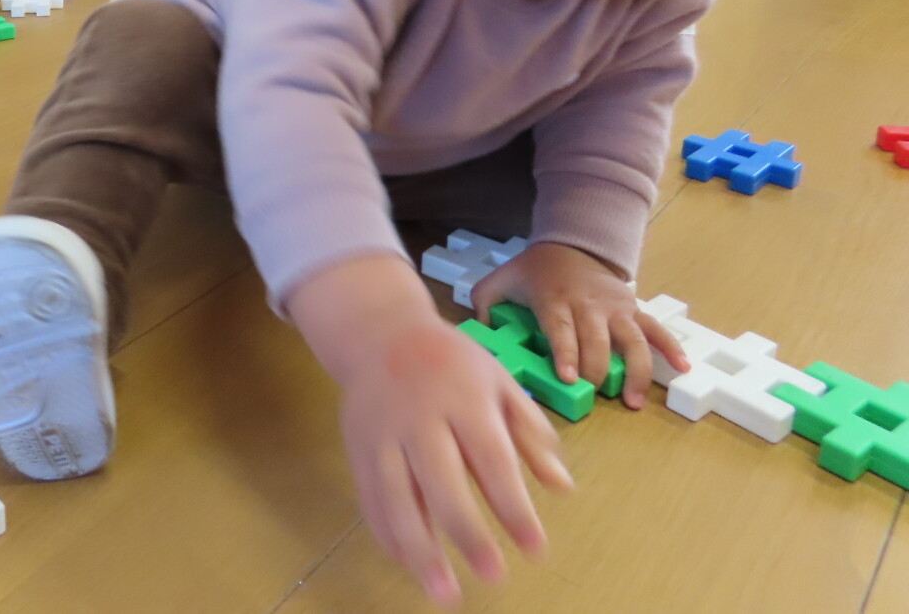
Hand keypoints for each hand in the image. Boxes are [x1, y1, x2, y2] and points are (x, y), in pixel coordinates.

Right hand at [291, 256, 571, 604]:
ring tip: (444, 593)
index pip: (491, 457)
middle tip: (493, 576)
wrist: (379, 332)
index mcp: (464, 397)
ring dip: (419, 547)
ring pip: (396, 495)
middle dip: (466, 531)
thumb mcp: (499, 382)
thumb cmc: (452, 362)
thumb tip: (563, 487)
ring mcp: (382, 433)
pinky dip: (387, 534)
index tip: (536, 548)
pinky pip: (369, 497)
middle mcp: (420, 416)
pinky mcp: (357, 447)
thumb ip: (530, 432)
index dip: (513, 505)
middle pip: (440, 479)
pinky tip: (407, 563)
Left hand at [472, 241, 689, 408]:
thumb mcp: (501, 279)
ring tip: (633, 401)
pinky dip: (671, 347)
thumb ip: (484, 302)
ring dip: (635, 370)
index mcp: (554, 299)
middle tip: (594, 396)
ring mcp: (614, 307)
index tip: (570, 378)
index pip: (561, 328)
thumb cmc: (533, 271)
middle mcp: (588, 304)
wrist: (571, 244)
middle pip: (597, 341)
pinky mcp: (633, 308)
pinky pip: (655, 328)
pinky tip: (683, 368)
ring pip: (631, 339)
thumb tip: (482, 330)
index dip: (567, 353)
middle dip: (596, 371)